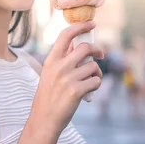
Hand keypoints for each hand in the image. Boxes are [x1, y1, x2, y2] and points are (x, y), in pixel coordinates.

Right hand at [30, 21, 103, 135]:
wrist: (44, 119)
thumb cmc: (49, 96)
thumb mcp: (49, 74)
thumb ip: (62, 60)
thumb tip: (80, 46)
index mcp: (51, 60)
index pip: (66, 35)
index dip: (80, 26)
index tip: (91, 24)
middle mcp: (59, 67)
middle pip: (85, 48)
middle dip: (97, 50)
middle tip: (100, 55)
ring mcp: (68, 79)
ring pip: (93, 66)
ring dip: (96, 73)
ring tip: (91, 80)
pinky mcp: (77, 91)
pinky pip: (96, 81)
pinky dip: (96, 84)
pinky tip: (89, 90)